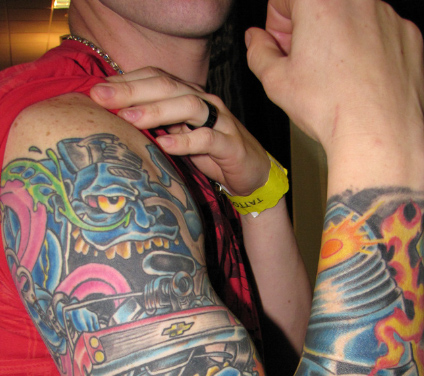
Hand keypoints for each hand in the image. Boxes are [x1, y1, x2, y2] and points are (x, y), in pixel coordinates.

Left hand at [90, 69, 270, 196]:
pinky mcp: (230, 144)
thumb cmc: (211, 154)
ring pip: (187, 106)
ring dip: (155, 111)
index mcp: (188, 96)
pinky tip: (165, 144)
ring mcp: (220, 121)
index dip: (126, 81)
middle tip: (101, 97)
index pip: (155, 78)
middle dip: (131, 91)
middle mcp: (203, 102)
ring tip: (129, 118)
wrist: (252, 173)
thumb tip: (117, 120)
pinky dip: (185, 141)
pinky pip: (207, 138)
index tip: (96, 91)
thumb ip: (156, 125)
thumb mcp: (180, 136)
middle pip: (166, 86)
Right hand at [246, 0, 423, 162]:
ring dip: (339, 40)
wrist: (376, 135)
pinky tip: (359, 81)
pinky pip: (380, 36)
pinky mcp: (408, 35)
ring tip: (335, 80)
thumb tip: (256, 41)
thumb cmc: (331, 108)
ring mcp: (387, 15)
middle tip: (306, 65)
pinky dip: (369, 53)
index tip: (282, 44)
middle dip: (308, 31)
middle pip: (321, 6)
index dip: (277, 23)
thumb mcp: (276, 82)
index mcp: (319, 0)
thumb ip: (259, 52)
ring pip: (351, 20)